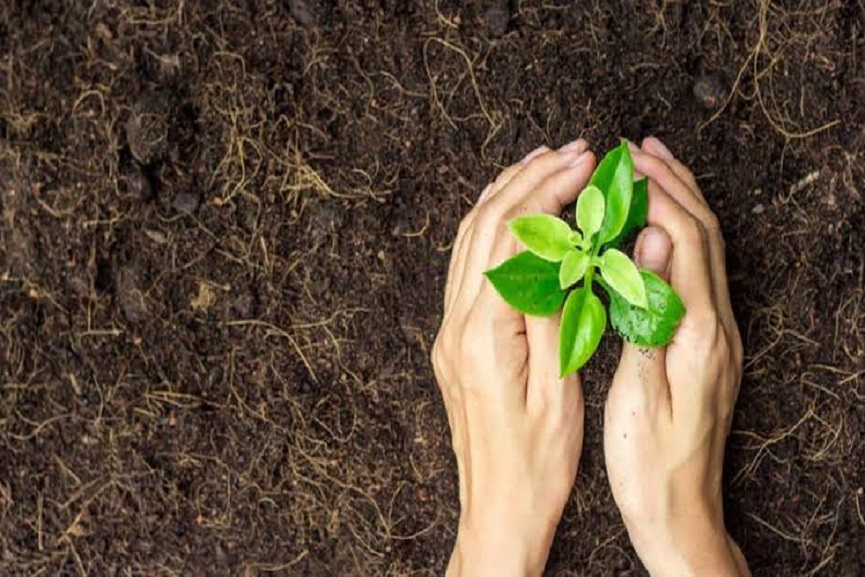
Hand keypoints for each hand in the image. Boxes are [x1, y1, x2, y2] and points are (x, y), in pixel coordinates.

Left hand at [432, 140, 595, 576]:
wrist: (497, 507)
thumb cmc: (536, 463)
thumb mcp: (558, 388)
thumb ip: (552, 314)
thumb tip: (561, 250)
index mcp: (482, 334)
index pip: (513, 237)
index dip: (550, 191)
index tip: (585, 164)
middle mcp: (455, 324)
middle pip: (484, 227)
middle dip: (528, 179)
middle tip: (570, 150)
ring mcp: (449, 331)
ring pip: (469, 241)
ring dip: (506, 196)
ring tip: (543, 164)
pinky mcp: (455, 339)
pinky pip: (468, 266)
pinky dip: (494, 230)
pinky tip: (516, 217)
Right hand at [603, 138, 749, 575]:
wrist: (681, 512)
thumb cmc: (649, 463)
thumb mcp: (641, 393)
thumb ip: (651, 314)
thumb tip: (655, 241)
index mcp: (699, 334)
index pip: (683, 241)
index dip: (657, 194)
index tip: (625, 161)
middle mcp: (716, 327)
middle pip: (703, 235)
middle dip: (674, 183)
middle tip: (639, 148)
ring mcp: (715, 335)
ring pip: (704, 250)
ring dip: (679, 203)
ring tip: (649, 170)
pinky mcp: (705, 345)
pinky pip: (695, 272)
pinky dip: (675, 236)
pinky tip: (651, 230)